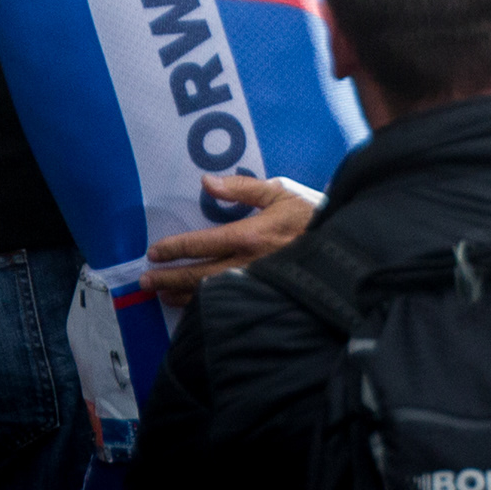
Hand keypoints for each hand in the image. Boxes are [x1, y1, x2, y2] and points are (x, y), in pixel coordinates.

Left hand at [144, 175, 320, 302]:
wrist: (345, 250)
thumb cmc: (311, 216)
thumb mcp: (279, 192)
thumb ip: (241, 187)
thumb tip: (205, 181)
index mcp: (249, 236)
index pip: (202, 244)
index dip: (175, 248)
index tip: (154, 252)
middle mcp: (248, 265)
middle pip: (199, 275)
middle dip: (169, 278)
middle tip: (145, 281)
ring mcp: (256, 285)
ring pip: (211, 294)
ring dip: (183, 295)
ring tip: (163, 294)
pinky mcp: (264, 297)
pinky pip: (230, 304)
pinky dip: (207, 308)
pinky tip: (194, 308)